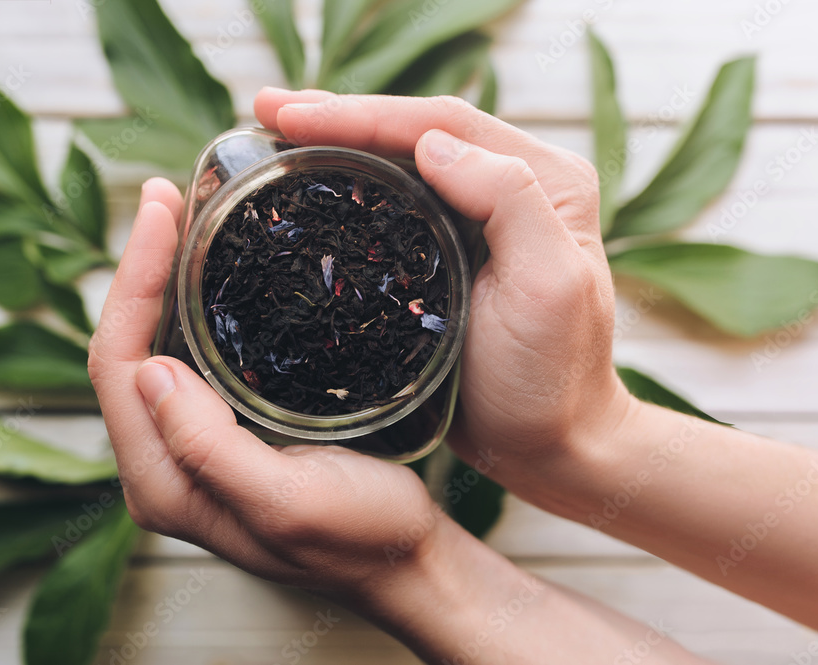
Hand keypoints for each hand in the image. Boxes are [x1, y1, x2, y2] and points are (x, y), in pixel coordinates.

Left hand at [87, 178, 446, 595]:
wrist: (402, 558)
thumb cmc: (358, 536)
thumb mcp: (288, 502)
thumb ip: (209, 448)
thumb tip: (151, 372)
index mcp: (164, 481)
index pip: (117, 365)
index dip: (131, 280)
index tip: (161, 211)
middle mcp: (163, 461)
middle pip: (125, 348)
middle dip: (139, 267)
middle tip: (167, 197)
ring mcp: (191, 444)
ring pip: (153, 346)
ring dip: (161, 280)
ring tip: (183, 216)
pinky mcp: (223, 429)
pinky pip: (190, 356)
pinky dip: (193, 304)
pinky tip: (214, 269)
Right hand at [253, 89, 633, 501]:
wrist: (549, 442)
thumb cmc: (551, 377)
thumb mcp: (548, 287)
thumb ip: (508, 201)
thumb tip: (432, 145)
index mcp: (545, 179)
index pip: (442, 124)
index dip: (362, 115)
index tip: (292, 116)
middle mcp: (516, 184)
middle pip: (415, 129)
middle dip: (339, 115)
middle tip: (266, 110)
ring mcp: (480, 216)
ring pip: (400, 158)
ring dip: (337, 141)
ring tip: (273, 133)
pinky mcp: (450, 250)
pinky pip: (394, 200)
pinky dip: (349, 183)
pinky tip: (308, 181)